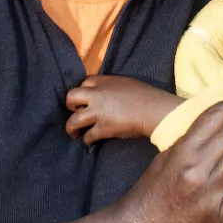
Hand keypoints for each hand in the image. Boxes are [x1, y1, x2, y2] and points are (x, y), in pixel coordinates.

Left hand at [66, 76, 180, 142]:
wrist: (152, 109)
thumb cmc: (145, 94)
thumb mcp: (125, 82)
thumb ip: (111, 86)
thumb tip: (107, 93)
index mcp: (103, 81)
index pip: (84, 82)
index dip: (82, 91)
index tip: (84, 98)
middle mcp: (96, 95)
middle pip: (71, 97)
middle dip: (70, 105)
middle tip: (75, 112)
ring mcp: (97, 112)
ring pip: (73, 120)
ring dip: (71, 128)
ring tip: (73, 132)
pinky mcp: (102, 128)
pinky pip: (88, 136)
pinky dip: (87, 139)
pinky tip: (90, 141)